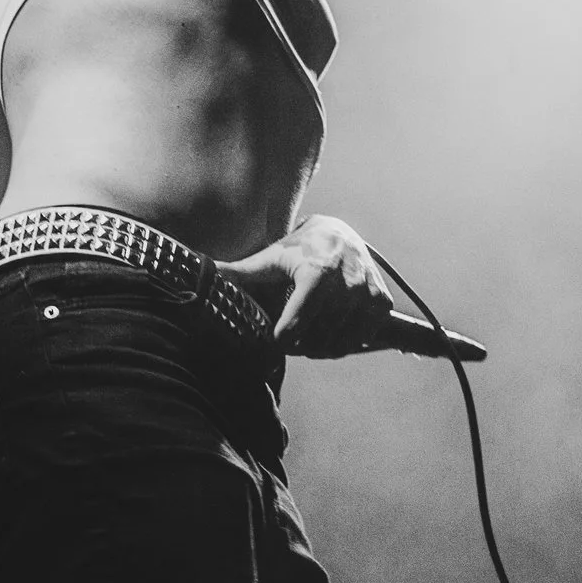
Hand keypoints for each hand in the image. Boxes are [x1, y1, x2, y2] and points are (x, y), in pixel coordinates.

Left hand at [225, 215, 396, 355]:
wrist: (339, 234)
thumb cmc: (297, 250)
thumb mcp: (269, 260)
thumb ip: (238, 273)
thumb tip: (200, 270)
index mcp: (316, 273)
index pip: (296, 326)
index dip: (282, 340)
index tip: (276, 339)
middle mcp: (345, 284)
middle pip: (316, 340)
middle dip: (300, 346)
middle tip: (292, 340)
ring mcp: (366, 294)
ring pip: (338, 344)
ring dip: (321, 348)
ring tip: (309, 338)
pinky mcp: (381, 302)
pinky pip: (359, 340)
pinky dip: (344, 342)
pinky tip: (333, 330)